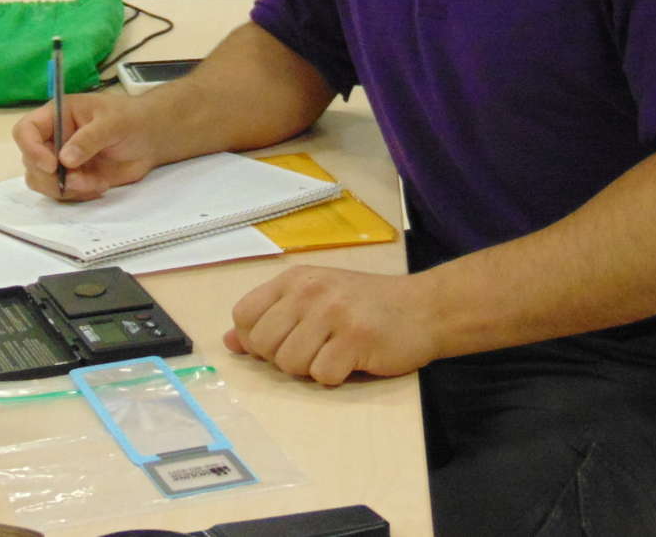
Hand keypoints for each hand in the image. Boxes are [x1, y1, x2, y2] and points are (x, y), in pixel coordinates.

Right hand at [11, 91, 159, 199]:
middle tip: (80, 180)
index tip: (51, 165)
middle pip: (31, 162)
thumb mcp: (113, 122)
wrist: (151, 139)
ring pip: (42, 182)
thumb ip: (90, 138)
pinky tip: (100, 184)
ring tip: (96, 182)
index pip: (25, 130)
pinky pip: (62, 193)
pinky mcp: (73, 178)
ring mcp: (61, 160)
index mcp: (56, 116)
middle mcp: (53, 139)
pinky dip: (78, 194)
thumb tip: (65, 159)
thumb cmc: (132, 119)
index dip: (31, 149)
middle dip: (52, 177)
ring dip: (66, 188)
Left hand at [223, 266, 440, 385]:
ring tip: (334, 352)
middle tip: (314, 349)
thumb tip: (231, 341)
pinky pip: (322, 376)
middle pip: (263, 344)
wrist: (424, 308)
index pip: (243, 315)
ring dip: (311, 369)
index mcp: (295, 279)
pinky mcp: (356, 339)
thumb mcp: (315, 299)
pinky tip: (353, 360)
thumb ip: (272, 316)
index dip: (255, 339)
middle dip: (284, 358)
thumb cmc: (366, 305)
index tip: (282, 341)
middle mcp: (310, 291)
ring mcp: (333, 314)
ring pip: (290, 364)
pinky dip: (336, 377)